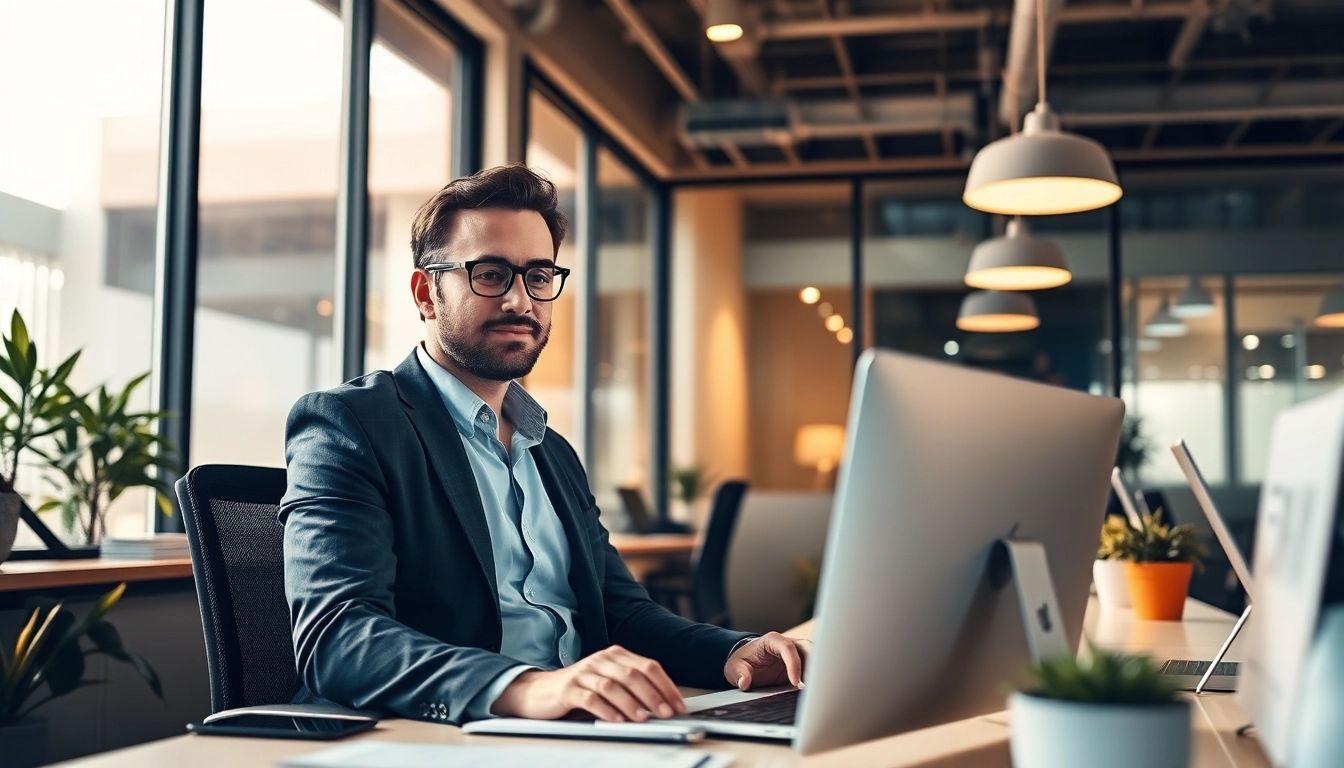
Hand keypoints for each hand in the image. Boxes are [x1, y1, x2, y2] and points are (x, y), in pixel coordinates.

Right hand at [490, 645, 685, 721]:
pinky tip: (617, 721)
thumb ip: (632, 688)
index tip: (677, 705)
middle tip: (665, 713)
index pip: (648, 666)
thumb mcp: (609, 682)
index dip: (666, 686)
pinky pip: (591, 698)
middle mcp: (601, 660)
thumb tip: (663, 704)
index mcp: (615, 655)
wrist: (540, 691)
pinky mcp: (569, 689)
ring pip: (613, 686)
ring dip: (632, 703)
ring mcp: (584, 673)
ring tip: (644, 718)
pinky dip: (606, 710)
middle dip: (653, 695)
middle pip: (633, 675)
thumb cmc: (580, 689)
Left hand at [723, 632, 811, 690]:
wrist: (746, 662)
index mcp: (773, 640)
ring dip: (817, 673)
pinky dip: (815, 679)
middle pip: (808, 648)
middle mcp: (788, 644)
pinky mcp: (801, 665)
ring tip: (817, 691)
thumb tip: (744, 682)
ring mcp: (796, 654)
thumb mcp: (735, 667)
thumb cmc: (742, 661)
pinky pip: (813, 669)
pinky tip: (815, 692)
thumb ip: (740, 674)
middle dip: (814, 665)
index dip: (794, 664)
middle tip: (814, 686)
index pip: (788, 648)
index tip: (795, 682)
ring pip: (815, 658)